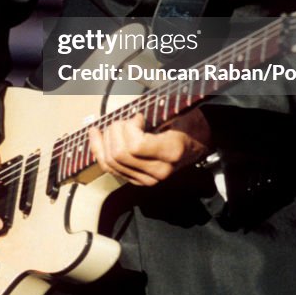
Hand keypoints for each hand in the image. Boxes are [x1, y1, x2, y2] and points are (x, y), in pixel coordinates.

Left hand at [88, 107, 211, 186]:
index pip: (135, 147)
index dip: (129, 127)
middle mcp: (158, 171)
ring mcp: (147, 179)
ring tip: (115, 126)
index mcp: (171, 152)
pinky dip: (99, 151)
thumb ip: (156, 114)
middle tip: (125, 120)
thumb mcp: (178, 113)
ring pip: (111, 163)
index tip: (138, 116)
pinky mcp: (138, 180)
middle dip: (115, 131)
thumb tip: (133, 116)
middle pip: (119, 154)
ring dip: (105, 140)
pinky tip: (96, 136)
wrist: (199, 143)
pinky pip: (110, 169)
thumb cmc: (188, 123)